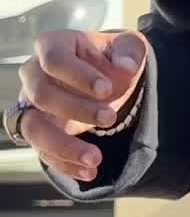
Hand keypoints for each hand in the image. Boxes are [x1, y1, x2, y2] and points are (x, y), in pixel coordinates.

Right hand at [14, 30, 147, 183]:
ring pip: (33, 128)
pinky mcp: (37, 131)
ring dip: (63, 146)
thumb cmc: (111, 58)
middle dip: (76, 109)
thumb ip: (130, 52)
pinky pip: (41, 151)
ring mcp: (31, 105)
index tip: (107, 89)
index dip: (78, 76)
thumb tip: (125, 69)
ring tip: (95, 159)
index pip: (53, 59)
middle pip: (41, 94)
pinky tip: (90, 171)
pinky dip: (64, 164)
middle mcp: (34, 73)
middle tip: (110, 118)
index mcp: (53, 45)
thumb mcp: (128, 46)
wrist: (105, 80)